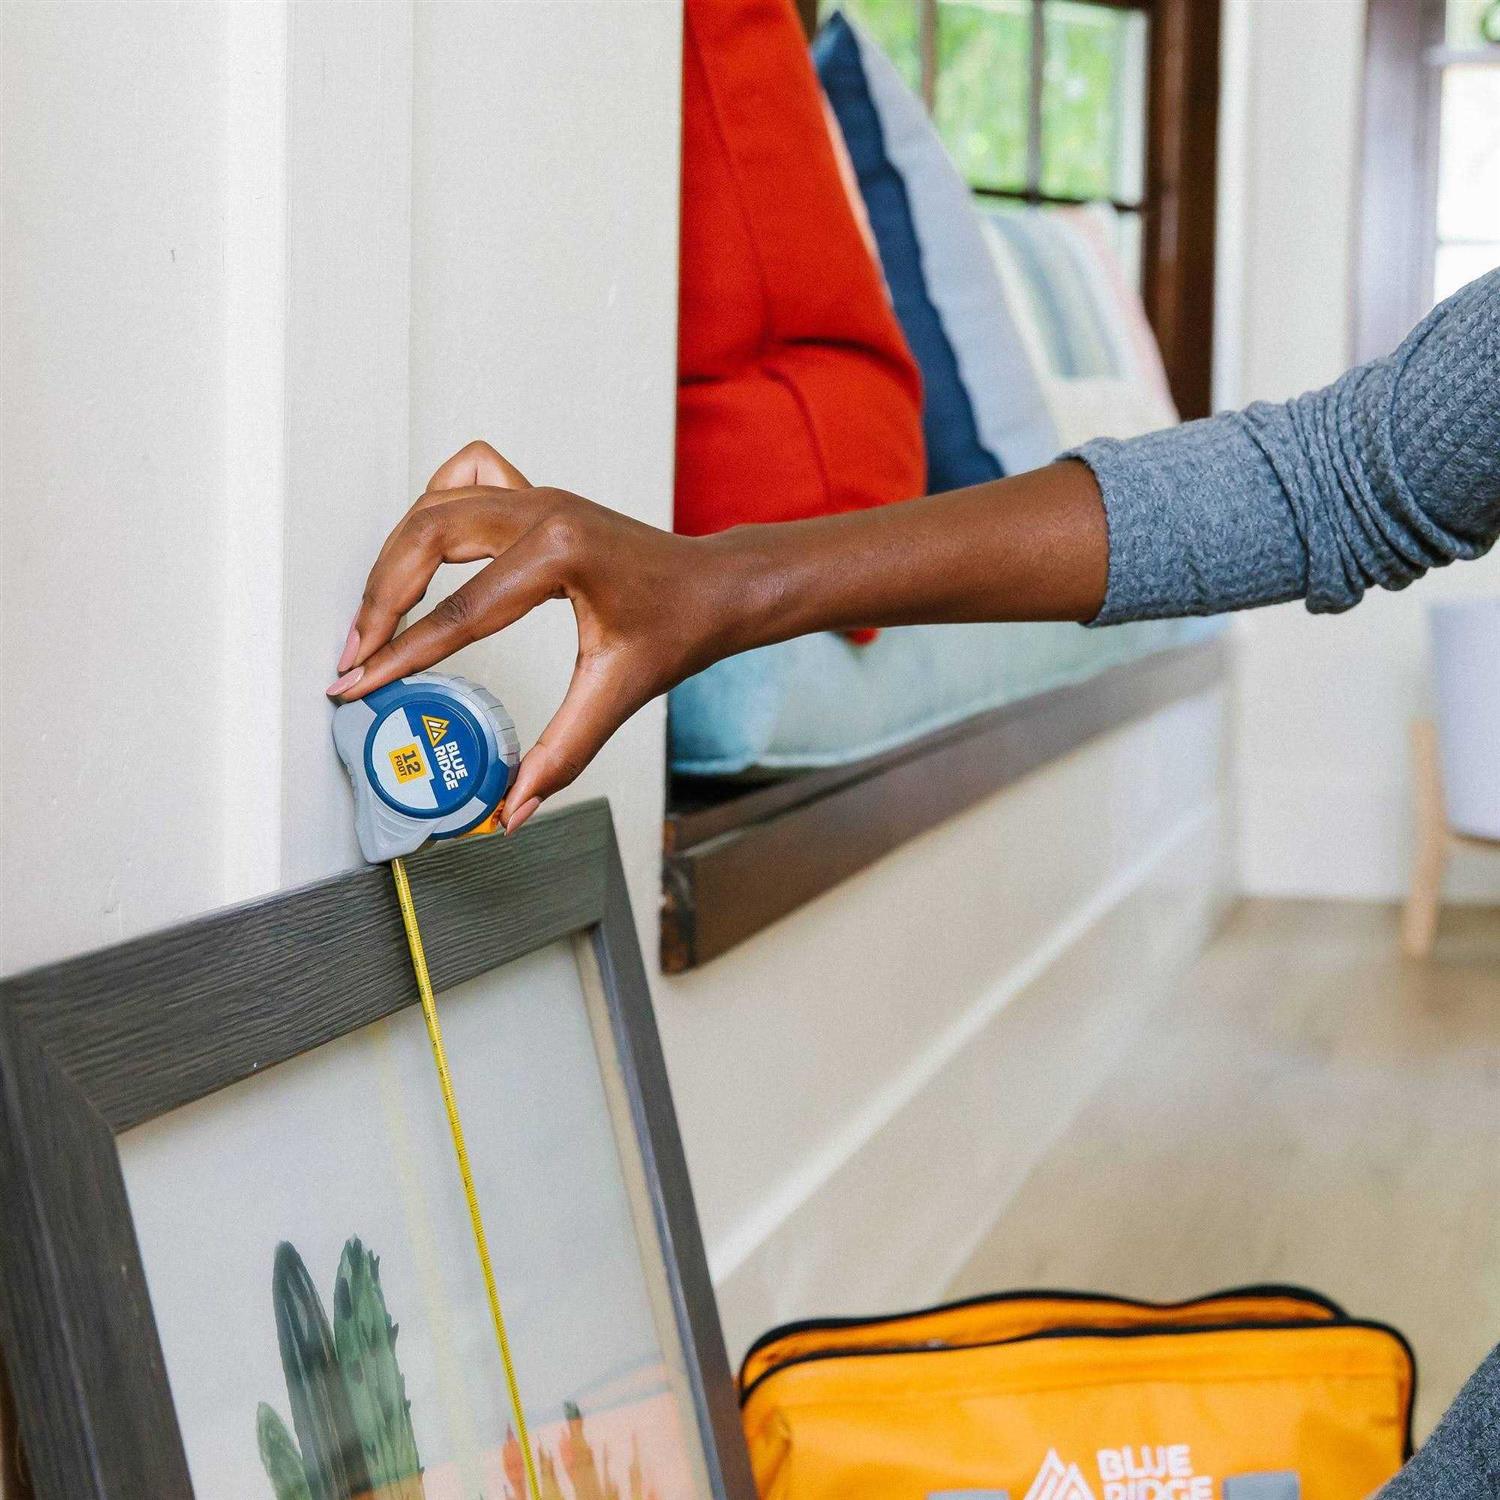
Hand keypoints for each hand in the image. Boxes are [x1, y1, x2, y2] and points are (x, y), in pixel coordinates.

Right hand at [329, 441, 736, 833]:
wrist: (717, 587)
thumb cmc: (681, 626)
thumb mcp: (618, 693)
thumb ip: (562, 753)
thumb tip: (513, 806)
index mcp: (560, 552)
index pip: (460, 610)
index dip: (401, 654)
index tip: (358, 683)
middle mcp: (542, 511)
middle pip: (426, 542)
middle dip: (380, 602)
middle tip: (354, 658)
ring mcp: (537, 496)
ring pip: (433, 508)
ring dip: (393, 560)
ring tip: (371, 620)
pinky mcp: (536, 498)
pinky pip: (462, 480)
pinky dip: (430, 510)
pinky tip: (419, 550)